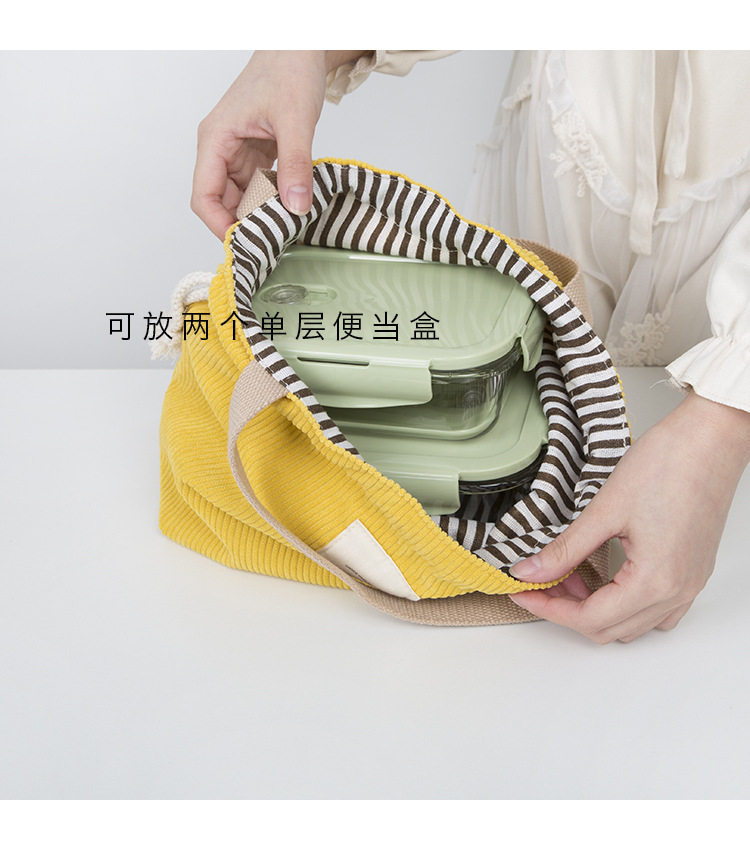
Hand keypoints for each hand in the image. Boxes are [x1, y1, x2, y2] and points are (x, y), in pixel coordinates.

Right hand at [191, 51, 367, 237]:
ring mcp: (237, 154)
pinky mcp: (254, 156)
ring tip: (284, 230)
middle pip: (220, 202)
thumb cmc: (288, 71)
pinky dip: (271, 202)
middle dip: (243, 225)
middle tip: (271, 244)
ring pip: (240, 198)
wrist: (298, 49)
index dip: (219, 225)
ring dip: (259, 215)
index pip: (204, 196)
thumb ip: (295, 165)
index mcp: (215, 139)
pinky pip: (257, 189)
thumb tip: (296, 206)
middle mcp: (220, 150)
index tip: (245, 245)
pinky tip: (289, 211)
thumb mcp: (295, 120)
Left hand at [509, 391, 749, 642]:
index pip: (590, 618)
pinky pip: (655, 610)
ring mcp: (689, 584)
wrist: (710, 439)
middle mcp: (676, 591)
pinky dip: (623, 603)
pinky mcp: (692, 572)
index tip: (522, 592)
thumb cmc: (668, 464)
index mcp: (654, 581)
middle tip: (539, 580)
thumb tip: (530, 572)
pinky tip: (603, 576)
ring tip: (568, 574)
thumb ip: (565, 549)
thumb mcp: (604, 509)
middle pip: (609, 629)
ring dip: (595, 608)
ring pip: (632, 624)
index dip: (549, 608)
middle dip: (567, 608)